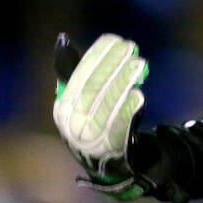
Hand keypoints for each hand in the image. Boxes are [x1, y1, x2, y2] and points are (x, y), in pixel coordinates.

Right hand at [53, 32, 148, 200]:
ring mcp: (91, 139)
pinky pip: (120, 126)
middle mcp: (73, 125)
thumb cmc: (95, 121)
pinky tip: (138, 94)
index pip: (79, 77)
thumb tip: (63, 39)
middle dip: (112, 65)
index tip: (113, 40)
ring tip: (139, 64)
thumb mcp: (81, 100)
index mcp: (63, 109)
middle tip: (130, 47)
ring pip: (107, 104)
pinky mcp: (111, 149)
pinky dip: (128, 109)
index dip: (96, 56)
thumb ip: (77, 73)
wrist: (110, 163)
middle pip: (94, 89)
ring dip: (123, 81)